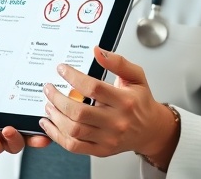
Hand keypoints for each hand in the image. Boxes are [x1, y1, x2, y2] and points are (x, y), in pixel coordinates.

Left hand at [39, 48, 178, 164]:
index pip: (93, 88)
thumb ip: (118, 62)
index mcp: (125, 101)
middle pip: (79, 112)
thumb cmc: (140, 102)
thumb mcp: (135, 76)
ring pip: (74, 130)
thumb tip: (97, 51)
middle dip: (58, 98)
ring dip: (55, 116)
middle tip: (49, 89)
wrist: (151, 130)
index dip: (73, 77)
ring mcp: (108, 138)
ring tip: (48, 104)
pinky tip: (50, 124)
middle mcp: (116, 121)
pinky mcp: (101, 150)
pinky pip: (74, 146)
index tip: (62, 69)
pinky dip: (57, 135)